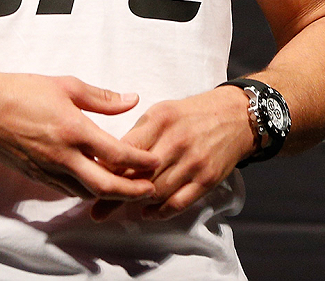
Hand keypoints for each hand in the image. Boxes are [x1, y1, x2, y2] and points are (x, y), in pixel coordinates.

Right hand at [0, 72, 158, 200]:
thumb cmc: (23, 91)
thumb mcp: (66, 85)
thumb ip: (101, 98)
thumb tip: (131, 100)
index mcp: (73, 129)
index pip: (115, 153)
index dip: (139, 161)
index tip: (154, 161)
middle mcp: (63, 155)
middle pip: (105, 185)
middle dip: (132, 191)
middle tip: (150, 189)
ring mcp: (48, 169)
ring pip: (86, 192)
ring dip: (109, 194)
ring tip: (127, 188)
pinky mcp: (37, 176)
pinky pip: (68, 190)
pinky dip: (86, 190)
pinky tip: (95, 183)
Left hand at [91, 85, 254, 220]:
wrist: (234, 116)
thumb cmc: (190, 115)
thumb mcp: (161, 112)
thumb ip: (139, 133)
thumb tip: (111, 156)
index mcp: (160, 119)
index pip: (128, 148)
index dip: (108, 167)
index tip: (91, 178)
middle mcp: (176, 141)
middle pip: (139, 174)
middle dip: (114, 193)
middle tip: (95, 206)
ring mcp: (193, 162)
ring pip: (156, 191)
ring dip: (134, 203)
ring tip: (116, 209)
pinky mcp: (207, 179)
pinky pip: (178, 203)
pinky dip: (159, 212)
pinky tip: (146, 212)